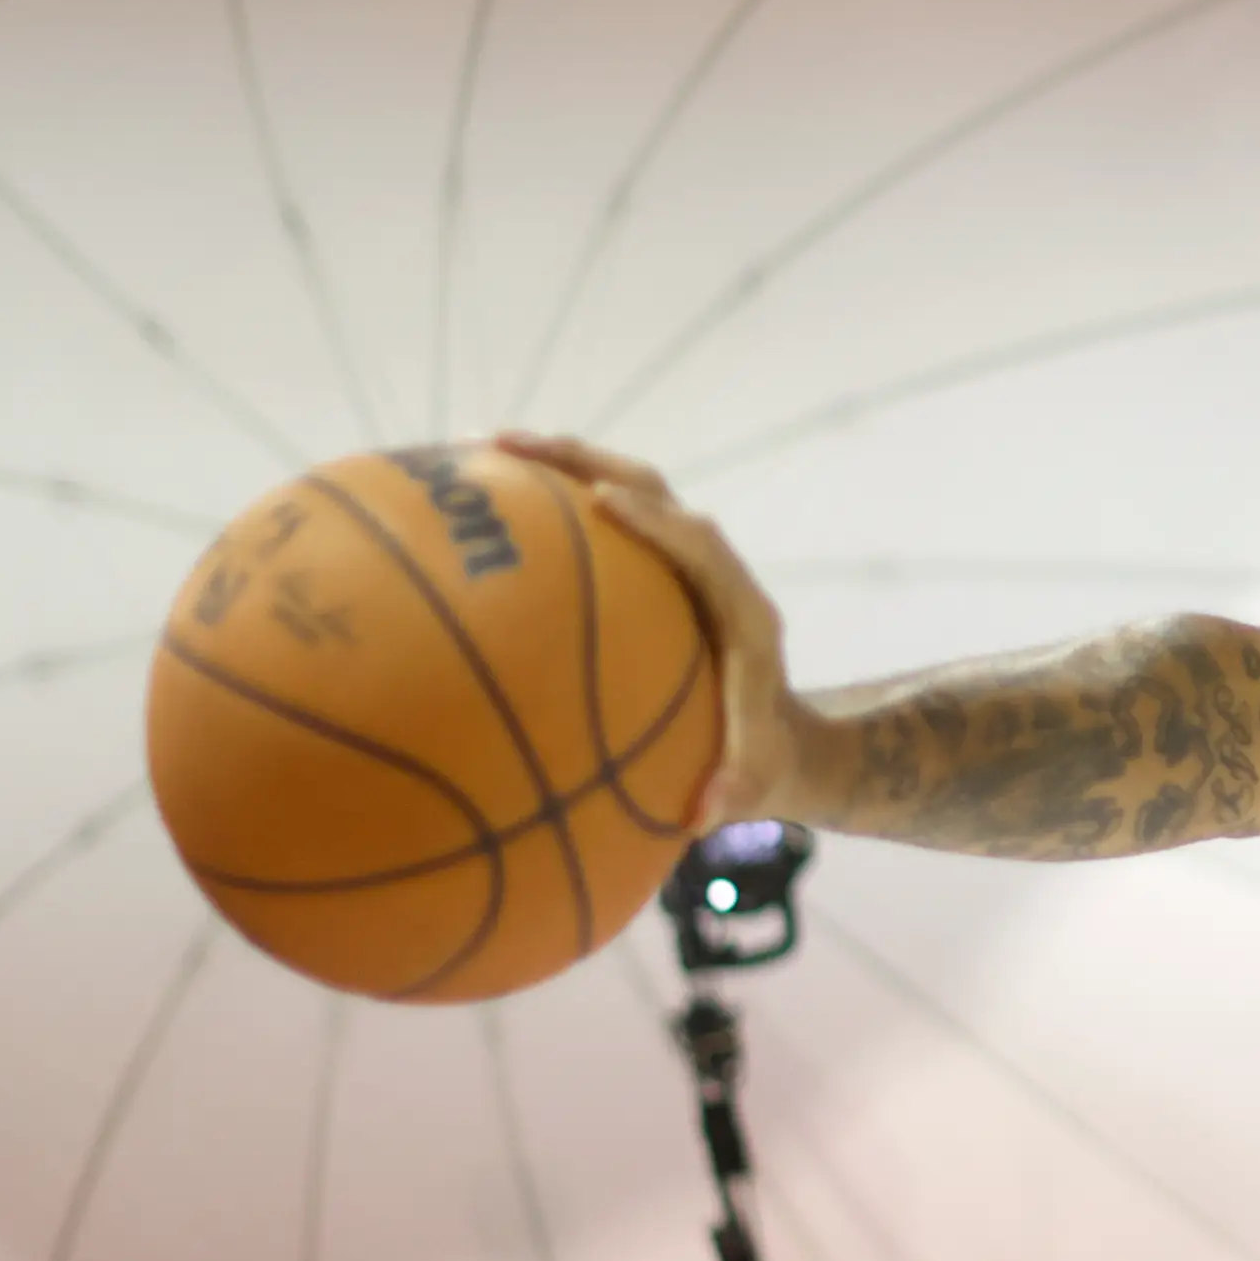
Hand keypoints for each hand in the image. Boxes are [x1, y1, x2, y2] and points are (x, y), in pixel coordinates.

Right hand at [500, 433, 806, 831]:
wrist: (783, 741)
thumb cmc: (762, 759)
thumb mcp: (755, 779)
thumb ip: (736, 790)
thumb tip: (703, 814)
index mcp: (740, 611)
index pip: (701, 546)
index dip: (657, 520)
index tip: (606, 499)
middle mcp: (711, 571)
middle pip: (651, 490)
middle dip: (584, 461)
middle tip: (506, 446)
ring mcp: (678, 564)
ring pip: (619, 492)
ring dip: (557, 467)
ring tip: (476, 453)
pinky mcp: (651, 571)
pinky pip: (596, 527)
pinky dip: (546, 508)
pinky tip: (479, 511)